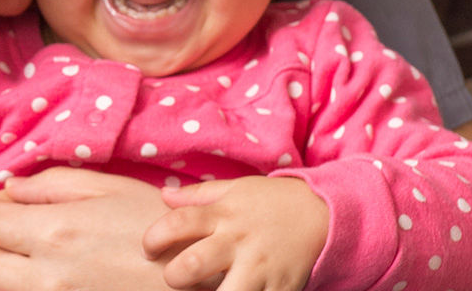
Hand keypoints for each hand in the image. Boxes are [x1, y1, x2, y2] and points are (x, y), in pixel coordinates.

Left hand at [0, 166, 187, 290]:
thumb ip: (54, 185)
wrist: (200, 281)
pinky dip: (40, 290)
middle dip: (3, 247)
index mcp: (56, 231)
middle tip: (31, 235)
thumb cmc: (160, 230)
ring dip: (18, 274)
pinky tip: (70, 277)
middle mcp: (48, 276)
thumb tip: (11, 187)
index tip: (17, 205)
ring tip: (53, 258)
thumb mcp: (112, 189)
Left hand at [145, 177, 328, 290]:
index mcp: (223, 214)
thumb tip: (163, 194)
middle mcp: (239, 241)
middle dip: (174, 277)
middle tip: (173, 278)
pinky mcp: (280, 289)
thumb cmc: (270, 202)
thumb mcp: (235, 189)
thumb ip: (197, 195)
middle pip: (193, 264)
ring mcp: (260, 267)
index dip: (154, 236)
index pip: (178, 222)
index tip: (148, 248)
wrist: (323, 213)